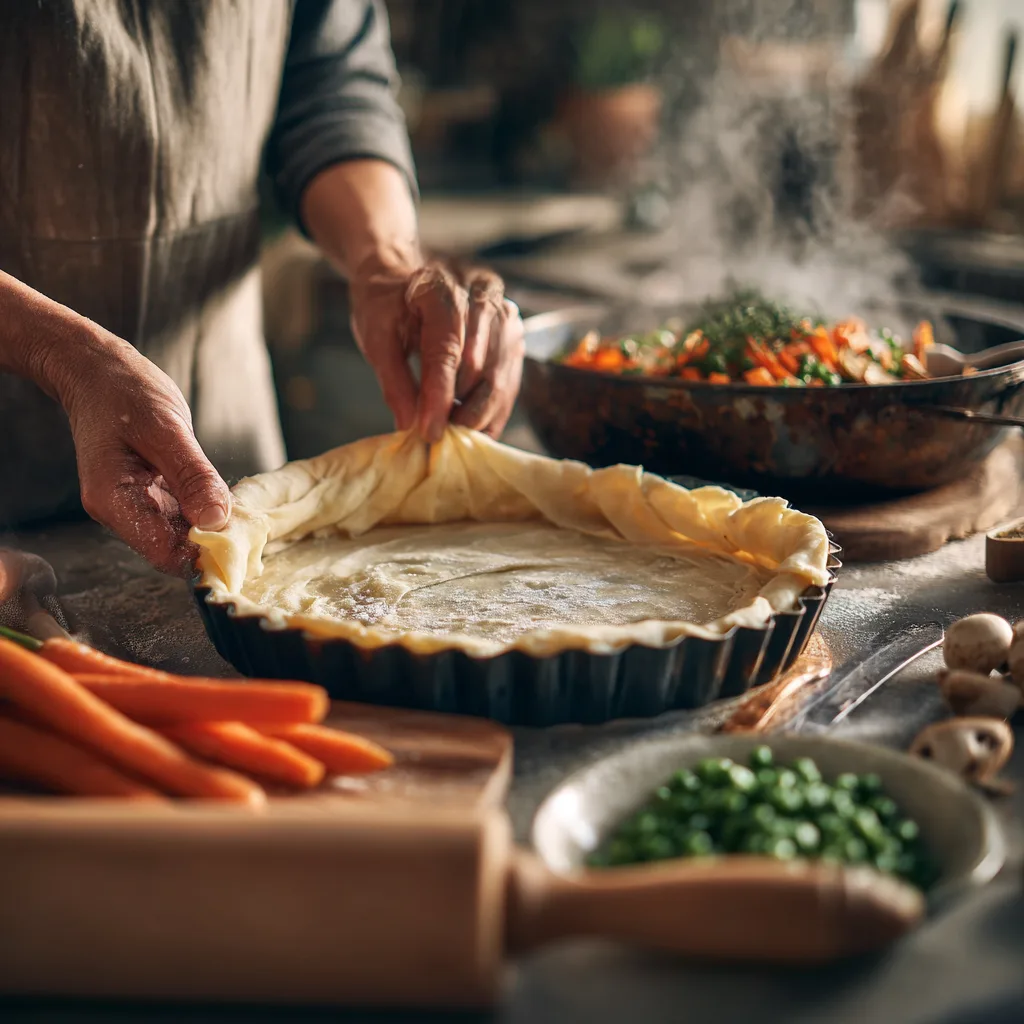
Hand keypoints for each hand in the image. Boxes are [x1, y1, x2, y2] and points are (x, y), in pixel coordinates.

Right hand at [52, 338, 230, 575]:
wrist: (97, 371)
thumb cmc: (124, 391)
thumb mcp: (166, 430)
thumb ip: (193, 476)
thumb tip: (217, 520)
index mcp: (114, 500)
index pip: (164, 552)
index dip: (203, 555)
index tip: (241, 545)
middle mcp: (119, 510)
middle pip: (173, 547)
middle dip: (212, 542)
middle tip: (252, 529)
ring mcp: (133, 503)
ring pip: (180, 533)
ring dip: (211, 527)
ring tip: (245, 515)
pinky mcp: (148, 493)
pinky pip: (181, 513)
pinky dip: (204, 509)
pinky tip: (226, 500)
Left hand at [349, 253, 524, 442]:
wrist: (405, 277)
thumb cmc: (388, 305)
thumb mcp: (376, 337)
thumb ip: (394, 381)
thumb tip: (410, 425)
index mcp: (441, 288)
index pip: (446, 351)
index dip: (439, 397)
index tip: (429, 432)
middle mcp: (483, 295)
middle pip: (481, 368)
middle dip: (462, 412)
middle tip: (440, 439)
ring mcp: (505, 314)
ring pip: (500, 379)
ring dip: (480, 416)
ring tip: (454, 433)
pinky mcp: (514, 334)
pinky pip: (510, 382)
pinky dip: (493, 410)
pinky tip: (473, 425)